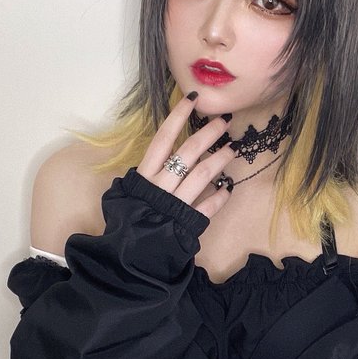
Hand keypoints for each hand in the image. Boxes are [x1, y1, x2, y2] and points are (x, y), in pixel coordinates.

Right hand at [135, 93, 237, 219]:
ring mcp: (176, 203)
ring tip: (231, 149)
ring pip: (202, 174)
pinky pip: (209, 205)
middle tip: (223, 121)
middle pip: (187, 152)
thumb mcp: (125, 197)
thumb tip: (150, 163)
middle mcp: (161, 185)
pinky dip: (220, 196)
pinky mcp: (188, 222)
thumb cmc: (125, 224)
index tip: (192, 99)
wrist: (128, 258)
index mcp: (144, 175)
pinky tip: (229, 188)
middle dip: (207, 134)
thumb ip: (140, 179)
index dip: (177, 117)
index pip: (163, 139)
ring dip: (219, 160)